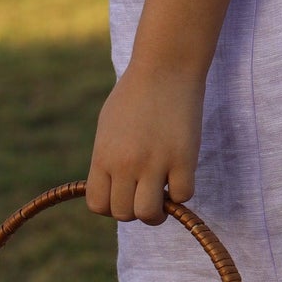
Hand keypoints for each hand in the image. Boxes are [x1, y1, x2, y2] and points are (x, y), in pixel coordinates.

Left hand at [86, 59, 204, 223]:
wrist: (165, 68)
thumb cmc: (135, 94)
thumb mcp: (108, 127)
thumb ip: (107, 159)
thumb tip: (114, 187)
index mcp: (103, 156)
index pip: (98, 205)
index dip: (112, 206)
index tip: (124, 195)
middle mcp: (125, 164)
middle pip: (124, 213)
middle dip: (135, 210)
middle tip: (147, 195)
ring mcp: (155, 162)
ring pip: (150, 213)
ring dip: (157, 211)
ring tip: (163, 196)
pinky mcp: (184, 158)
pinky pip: (182, 196)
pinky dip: (182, 192)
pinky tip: (181, 175)